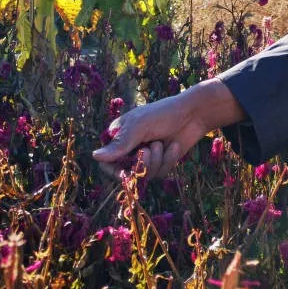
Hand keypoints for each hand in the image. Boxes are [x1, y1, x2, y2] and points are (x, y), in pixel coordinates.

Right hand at [91, 79, 244, 177]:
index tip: (124, 171)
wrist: (193, 114)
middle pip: (127, 173)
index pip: (106, 162)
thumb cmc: (163, 114)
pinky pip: (161, 173)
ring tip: (161, 143)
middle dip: (140, 164)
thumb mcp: (139, 127)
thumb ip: (120, 144)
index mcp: (119, 137)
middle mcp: (131, 149)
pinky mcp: (163, 162)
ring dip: (156, 160)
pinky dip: (168, 160)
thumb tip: (95, 157)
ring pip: (146, 174)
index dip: (113, 170)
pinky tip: (174, 146)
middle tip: (148, 149)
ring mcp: (147, 157)